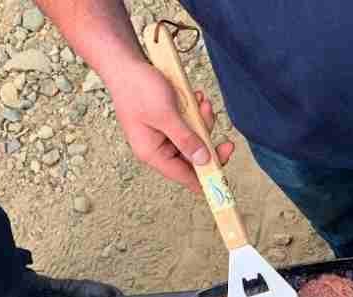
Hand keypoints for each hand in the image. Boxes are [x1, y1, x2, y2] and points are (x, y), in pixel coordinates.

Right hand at [104, 59, 234, 192]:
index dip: (206, 177)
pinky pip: (190, 125)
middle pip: (194, 158)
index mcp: (152, 153)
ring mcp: (164, 135)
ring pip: (195, 139)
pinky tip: (196, 98)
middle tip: (227, 141)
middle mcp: (158, 148)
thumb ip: (185, 139)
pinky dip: (196, 113)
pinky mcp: (169, 122)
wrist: (125, 63)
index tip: (226, 175)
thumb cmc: (137, 87)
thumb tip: (204, 161)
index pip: (184, 176)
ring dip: (203, 123)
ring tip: (203, 104)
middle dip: (208, 143)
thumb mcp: (165, 115)